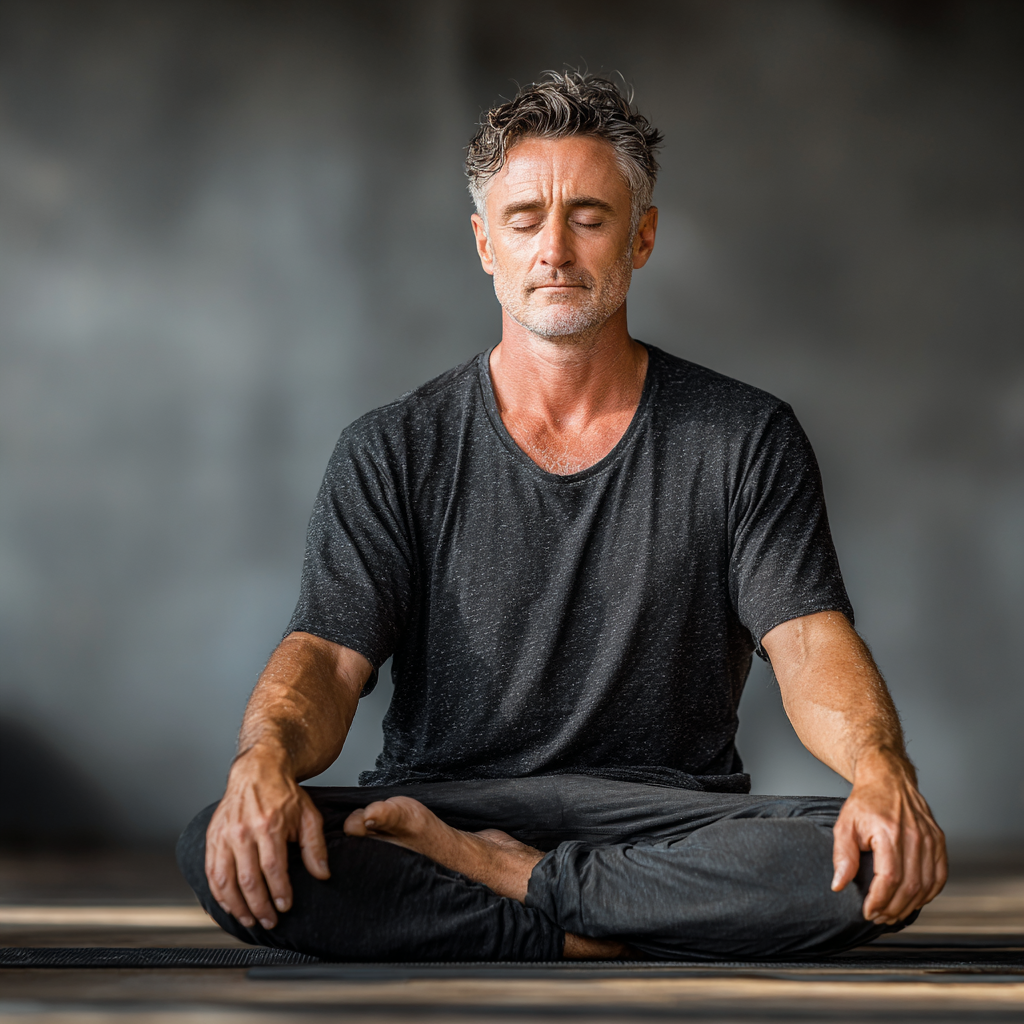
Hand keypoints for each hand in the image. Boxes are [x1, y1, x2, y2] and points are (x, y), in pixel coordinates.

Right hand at [205, 746, 329, 929]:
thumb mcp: (308, 815)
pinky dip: (218, 894)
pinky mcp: (212, 837)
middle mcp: (243, 831)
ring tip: (250, 920)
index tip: (285, 906)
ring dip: (237, 906)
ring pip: (225, 880)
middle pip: (248, 879)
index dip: (279, 891)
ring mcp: (224, 835)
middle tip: (270, 921)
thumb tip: (322, 874)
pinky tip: (230, 906)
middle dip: (259, 906)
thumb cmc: (284, 794)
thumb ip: (315, 846)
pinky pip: (211, 872)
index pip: (273, 868)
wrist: (257, 770)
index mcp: (269, 824)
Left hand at [831, 748, 946, 924]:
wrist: (888, 779)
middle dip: (893, 908)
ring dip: (910, 906)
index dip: (879, 901)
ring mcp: (930, 839)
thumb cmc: (865, 802)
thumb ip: (842, 856)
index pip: (890, 878)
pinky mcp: (938, 841)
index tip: (868, 912)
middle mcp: (914, 836)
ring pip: (926, 885)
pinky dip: (928, 894)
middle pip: (910, 886)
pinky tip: (914, 901)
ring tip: (893, 913)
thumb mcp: (844, 825)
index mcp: (889, 832)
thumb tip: (839, 885)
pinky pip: (939, 876)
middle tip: (879, 917)